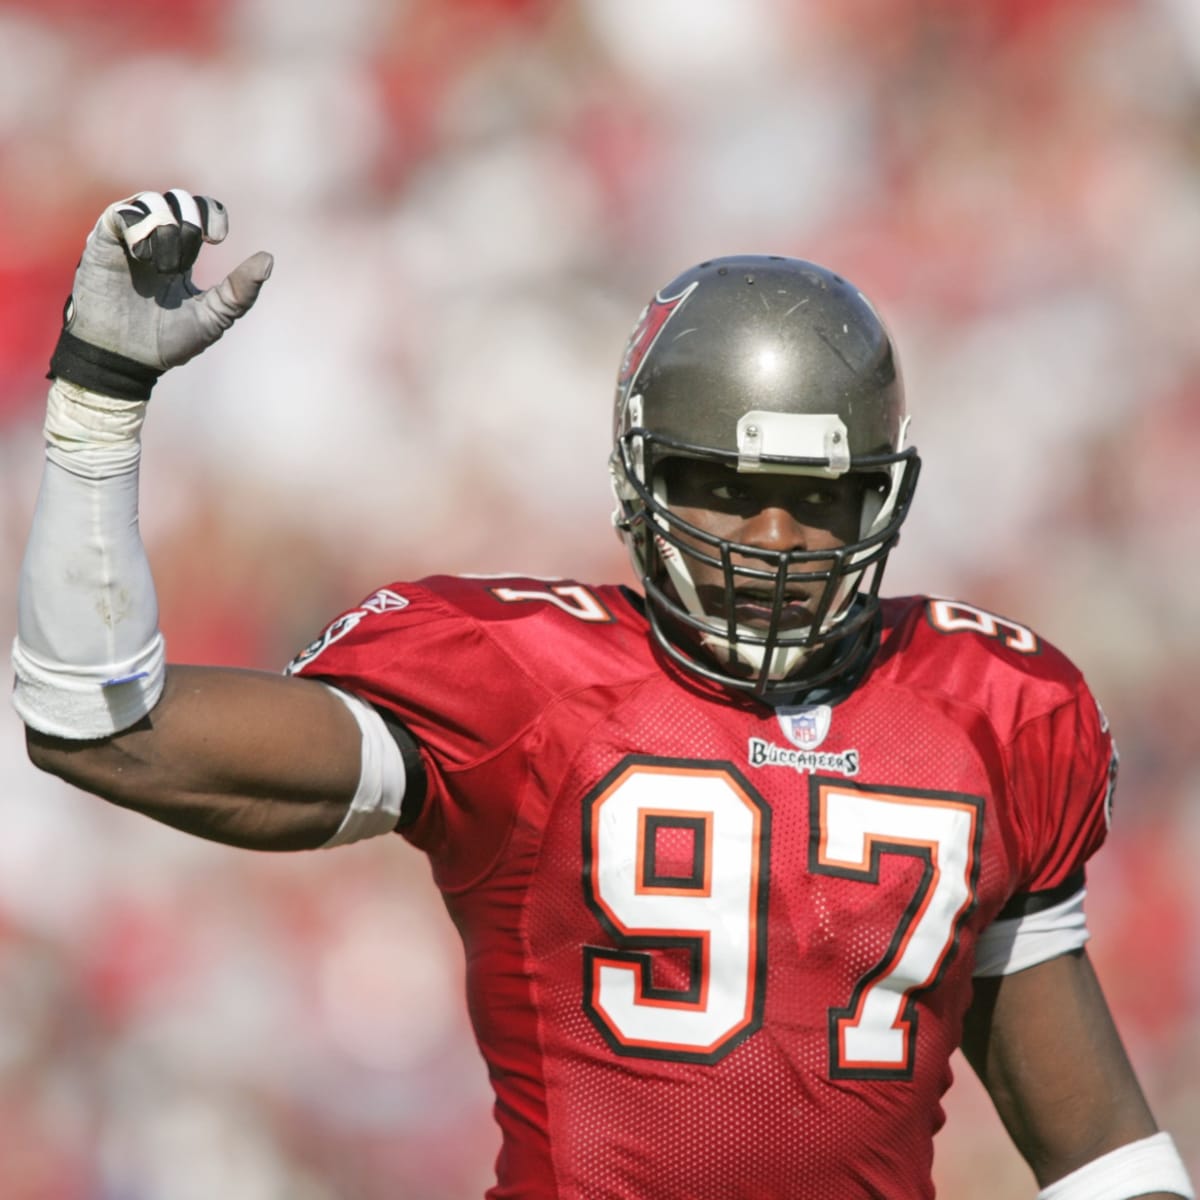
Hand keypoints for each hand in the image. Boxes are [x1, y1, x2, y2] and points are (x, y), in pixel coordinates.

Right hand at [49, 188, 273, 399]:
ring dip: (166, 229)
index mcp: (183, 255)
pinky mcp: (103, 241)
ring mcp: (129, 239)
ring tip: (163, 265)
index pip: (200, 210)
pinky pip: (122, 212)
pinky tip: (143, 256)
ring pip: (152, 201)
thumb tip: (268, 258)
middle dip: (191, 223)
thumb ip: (241, 291)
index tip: (217, 239)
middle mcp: (156, 241)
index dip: (212, 213)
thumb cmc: (167, 341)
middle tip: (186, 260)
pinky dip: (140, 229)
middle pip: (179, 200)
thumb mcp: (214, 317)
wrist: (127, 359)